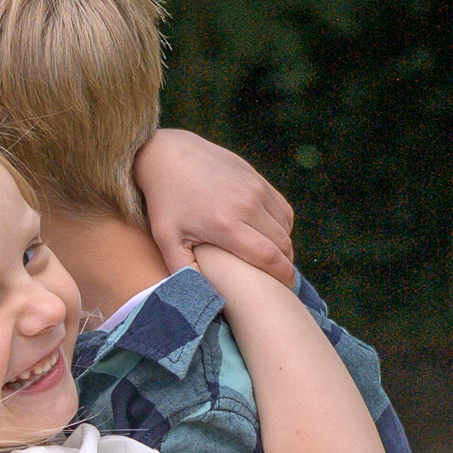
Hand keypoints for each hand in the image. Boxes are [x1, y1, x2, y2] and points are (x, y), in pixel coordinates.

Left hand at [133, 130, 295, 287]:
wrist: (168, 155)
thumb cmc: (166, 203)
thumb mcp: (166, 240)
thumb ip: (182, 271)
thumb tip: (200, 297)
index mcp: (226, 224)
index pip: (268, 257)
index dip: (283, 275)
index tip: (286, 287)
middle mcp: (246, 204)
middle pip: (282, 243)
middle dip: (285, 263)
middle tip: (280, 278)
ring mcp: (254, 187)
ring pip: (285, 226)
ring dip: (285, 245)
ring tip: (276, 259)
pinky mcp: (257, 177)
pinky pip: (282, 208)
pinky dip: (283, 225)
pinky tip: (272, 236)